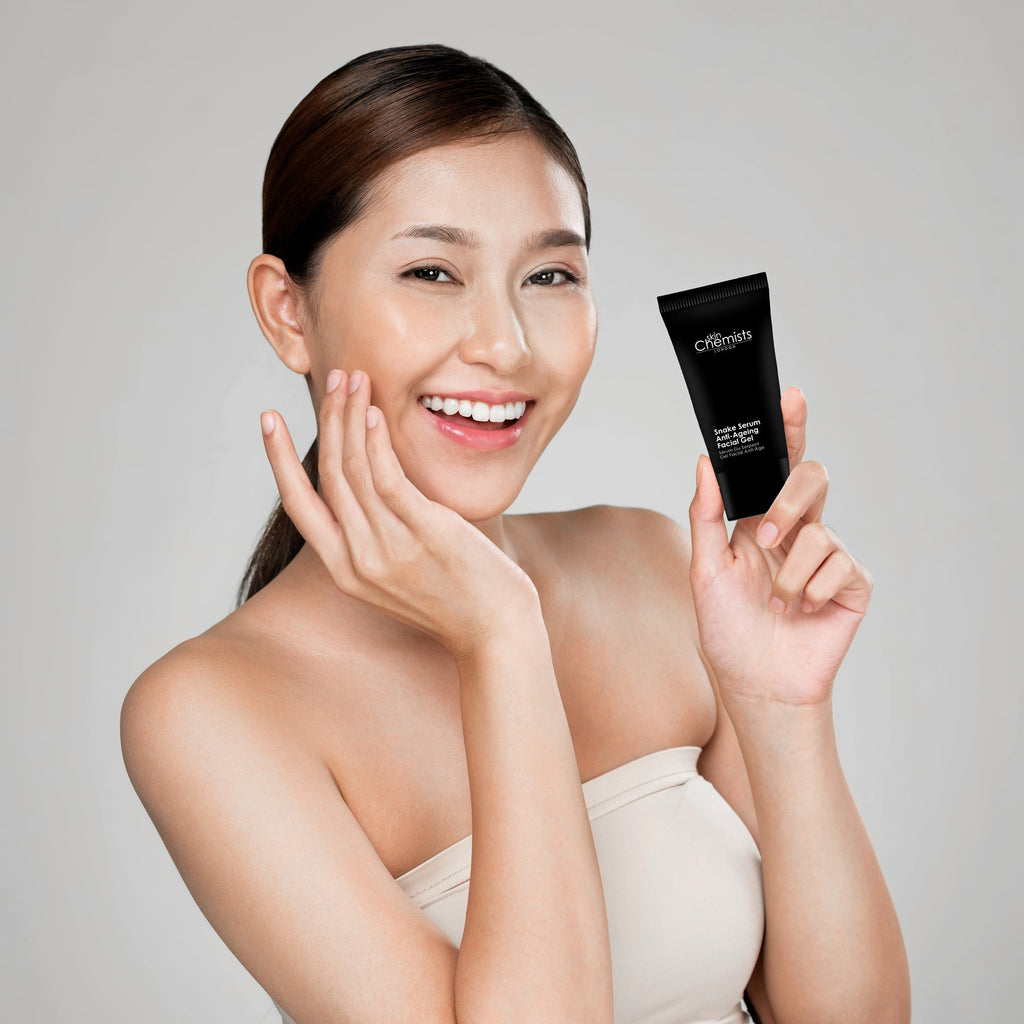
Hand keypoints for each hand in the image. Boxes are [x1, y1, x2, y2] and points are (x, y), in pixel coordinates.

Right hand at [259, 369, 539, 659]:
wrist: (495, 633)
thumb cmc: (455, 598)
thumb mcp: (400, 573)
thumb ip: (377, 535)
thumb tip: (372, 485)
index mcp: (345, 569)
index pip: (299, 505)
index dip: (278, 459)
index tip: (268, 420)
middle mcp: (358, 559)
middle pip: (327, 476)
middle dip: (327, 420)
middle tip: (333, 380)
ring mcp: (388, 547)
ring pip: (353, 471)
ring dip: (350, 418)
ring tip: (355, 381)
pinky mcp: (423, 533)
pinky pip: (387, 479)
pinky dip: (375, 442)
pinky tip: (374, 413)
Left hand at [688, 387, 872, 706]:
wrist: (757, 684)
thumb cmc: (728, 631)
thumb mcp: (704, 571)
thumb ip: (705, 515)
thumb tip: (705, 462)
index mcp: (760, 522)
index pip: (777, 466)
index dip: (789, 429)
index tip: (791, 396)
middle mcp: (798, 532)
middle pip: (811, 479)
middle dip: (789, 501)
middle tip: (766, 537)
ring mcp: (828, 557)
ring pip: (821, 529)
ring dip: (790, 573)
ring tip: (776, 603)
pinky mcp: (852, 584)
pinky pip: (841, 565)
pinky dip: (813, 591)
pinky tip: (804, 612)